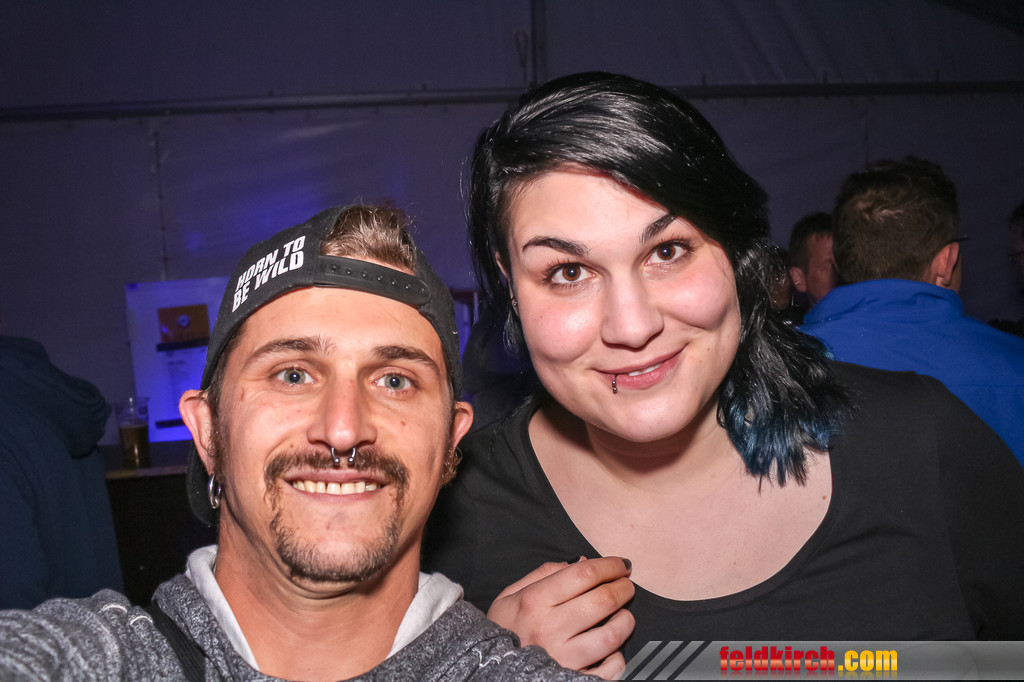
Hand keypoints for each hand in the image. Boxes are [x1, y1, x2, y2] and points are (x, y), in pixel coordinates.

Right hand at [487, 556, 634, 677]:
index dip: (610, 565)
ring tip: (624, 614)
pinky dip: (618, 656)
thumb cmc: (503, 629)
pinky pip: (609, 668)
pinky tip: (613, 647)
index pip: (584, 575)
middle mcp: (550, 628)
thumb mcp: (510, 596)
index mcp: (535, 601)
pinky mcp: (572, 679)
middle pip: (602, 600)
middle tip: (626, 584)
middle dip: (623, 588)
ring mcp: (563, 657)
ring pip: (611, 635)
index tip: (621, 564)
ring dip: (625, 620)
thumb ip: (543, 574)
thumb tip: (581, 561)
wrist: (487, 669)